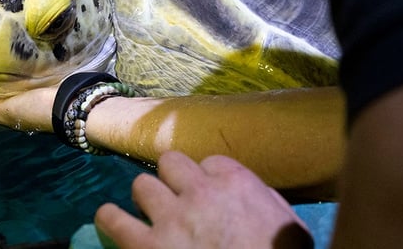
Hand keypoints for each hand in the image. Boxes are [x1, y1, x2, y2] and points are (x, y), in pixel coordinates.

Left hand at [95, 151, 312, 248]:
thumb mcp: (291, 228)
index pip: (210, 162)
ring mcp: (170, 217)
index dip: (208, 181)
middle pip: (171, 163)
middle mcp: (200, 191)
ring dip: (146, 200)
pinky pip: (113, 217)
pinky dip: (111, 219)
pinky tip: (113, 222)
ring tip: (150, 215)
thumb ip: (266, 203)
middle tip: (177, 202)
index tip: (209, 197)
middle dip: (173, 181)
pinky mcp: (146, 245)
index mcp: (236, 183)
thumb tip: (252, 195)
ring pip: (141, 184)